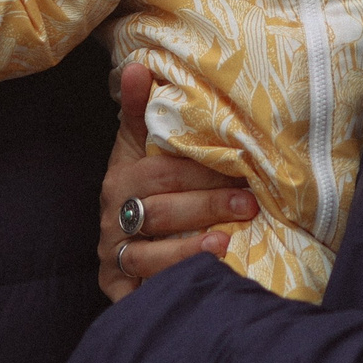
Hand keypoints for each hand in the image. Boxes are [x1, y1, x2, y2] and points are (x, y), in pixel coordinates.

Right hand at [98, 65, 257, 301]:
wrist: (122, 240)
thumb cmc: (142, 187)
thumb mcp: (138, 147)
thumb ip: (140, 110)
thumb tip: (137, 65)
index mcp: (120, 181)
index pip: (159, 174)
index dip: (198, 173)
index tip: (239, 170)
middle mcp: (113, 220)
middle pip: (159, 212)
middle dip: (205, 207)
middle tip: (249, 205)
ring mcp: (116, 257)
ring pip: (148, 257)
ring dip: (186, 252)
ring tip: (225, 245)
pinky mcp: (118, 292)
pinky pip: (140, 296)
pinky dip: (165, 292)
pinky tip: (200, 287)